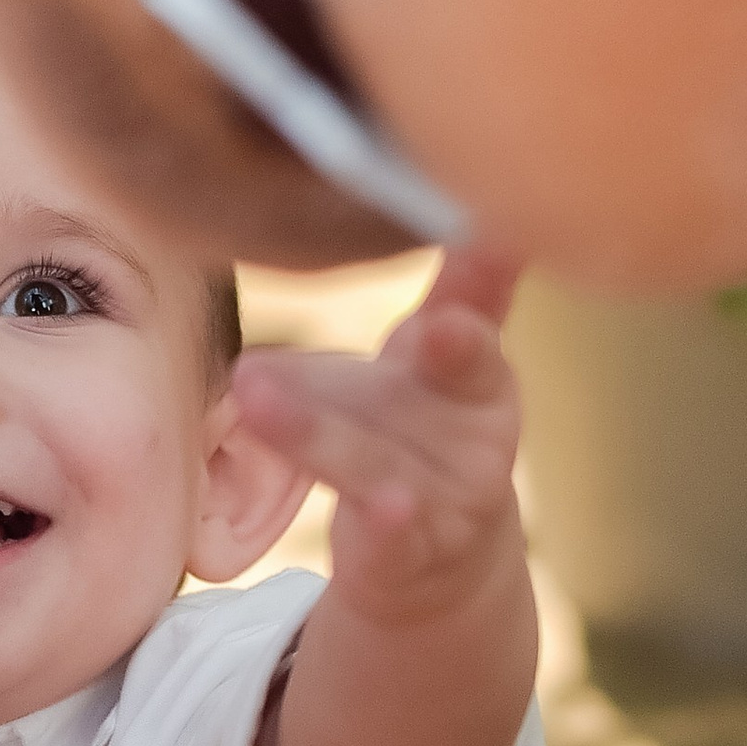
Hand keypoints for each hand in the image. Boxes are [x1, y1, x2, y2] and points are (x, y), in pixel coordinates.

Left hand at [231, 249, 524, 626]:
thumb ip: (442, 287)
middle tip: (434, 323)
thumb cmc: (410, 430)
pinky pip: (390, 536)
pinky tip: (376, 509)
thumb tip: (390, 183)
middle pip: (457, 377)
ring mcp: (450, 496)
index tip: (492, 235)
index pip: (481, 307)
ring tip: (254, 388)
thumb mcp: (421, 357)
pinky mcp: (411, 554)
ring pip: (383, 459)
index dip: (487, 273)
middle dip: (454, 350)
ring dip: (317, 430)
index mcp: (477, 369)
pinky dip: (385, 523)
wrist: (438, 562)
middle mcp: (480, 430)